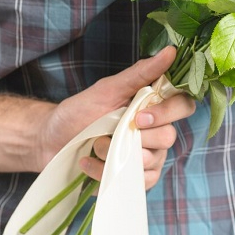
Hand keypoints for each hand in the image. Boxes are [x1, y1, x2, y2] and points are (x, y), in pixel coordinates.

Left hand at [37, 47, 195, 188]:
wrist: (50, 140)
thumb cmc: (80, 111)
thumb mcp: (108, 89)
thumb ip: (141, 73)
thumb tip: (171, 51)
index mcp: (154, 106)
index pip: (184, 105)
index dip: (169, 113)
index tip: (140, 117)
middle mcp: (156, 132)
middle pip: (169, 137)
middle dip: (137, 138)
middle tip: (111, 132)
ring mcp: (147, 157)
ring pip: (153, 162)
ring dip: (118, 155)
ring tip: (95, 146)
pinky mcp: (133, 179)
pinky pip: (135, 183)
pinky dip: (107, 173)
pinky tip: (88, 163)